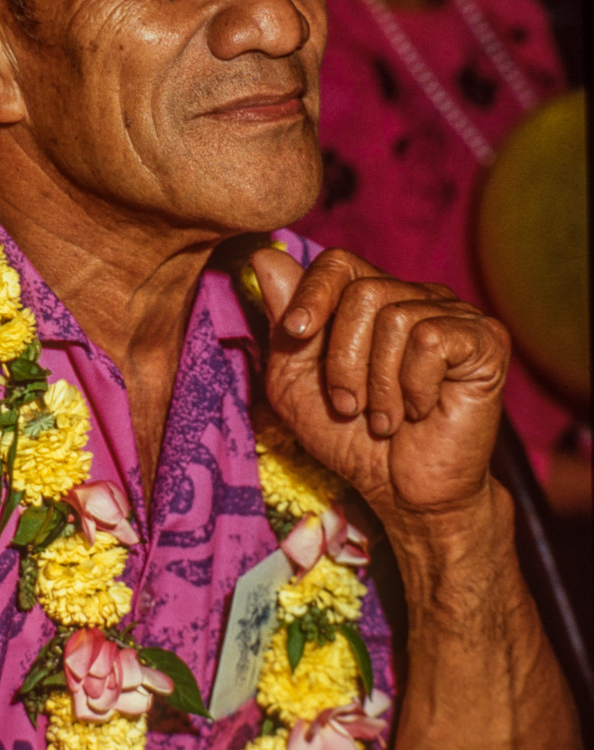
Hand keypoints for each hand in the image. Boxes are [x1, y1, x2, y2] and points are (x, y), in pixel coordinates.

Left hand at [251, 247, 509, 522]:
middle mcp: (416, 297)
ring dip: (379, 385)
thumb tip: (264, 256)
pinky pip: (431, 340)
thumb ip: (281, 325)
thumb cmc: (350, 437)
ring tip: (387, 418)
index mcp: (372, 300)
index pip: (339, 263)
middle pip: (363, 293)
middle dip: (344, 360)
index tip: (295, 333)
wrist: (406, 492)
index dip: (312, 293)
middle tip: (350, 406)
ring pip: (395, 319)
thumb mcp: (295, 384)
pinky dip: (414, 387)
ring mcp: (454, 315)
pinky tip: (422, 412)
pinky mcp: (485, 340)